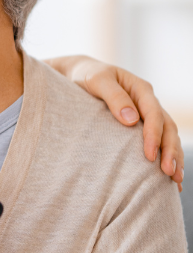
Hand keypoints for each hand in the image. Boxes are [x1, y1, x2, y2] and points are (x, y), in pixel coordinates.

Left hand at [48, 55, 183, 187]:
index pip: (154, 114)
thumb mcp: (97, 80)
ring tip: (175, 179)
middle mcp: (148, 102)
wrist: (78, 74)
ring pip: (168, 136)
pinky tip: (168, 176)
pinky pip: (159, 140)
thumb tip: (132, 120)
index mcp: (141, 89)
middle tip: (168, 173)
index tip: (149, 156)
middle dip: (170, 151)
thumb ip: (114, 96)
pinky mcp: (140, 125)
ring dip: (174, 157)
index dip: (154, 136)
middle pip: (168, 128)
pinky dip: (166, 156)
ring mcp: (146, 114)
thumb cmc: (86, 76)